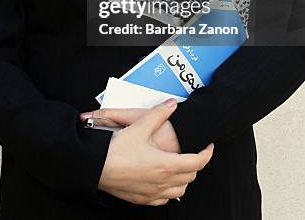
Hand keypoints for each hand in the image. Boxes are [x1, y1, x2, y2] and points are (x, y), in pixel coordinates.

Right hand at [82, 100, 213, 205]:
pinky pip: (163, 200)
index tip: (208, 146)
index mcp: (166, 164)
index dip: (207, 154)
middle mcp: (162, 182)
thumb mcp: (139, 126)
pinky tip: (162, 181)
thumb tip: (171, 105)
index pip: (197, 162)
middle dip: (196, 164)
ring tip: (180, 166)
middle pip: (190, 177)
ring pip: (179, 191)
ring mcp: (152, 193)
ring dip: (184, 179)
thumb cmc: (116, 150)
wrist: (95, 168)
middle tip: (194, 152)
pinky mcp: (141, 199)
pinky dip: (169, 191)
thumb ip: (159, 114)